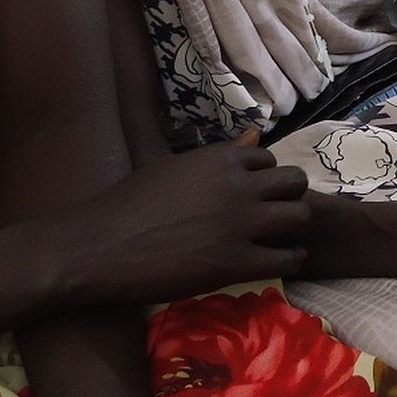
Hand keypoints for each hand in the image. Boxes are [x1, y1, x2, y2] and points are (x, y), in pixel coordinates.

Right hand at [56, 140, 310, 306]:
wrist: (97, 248)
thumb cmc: (126, 204)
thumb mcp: (174, 166)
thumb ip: (220, 155)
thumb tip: (256, 133)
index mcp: (221, 159)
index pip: (269, 159)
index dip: (265, 178)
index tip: (254, 194)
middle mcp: (238, 186)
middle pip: (295, 183)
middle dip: (289, 197)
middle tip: (275, 215)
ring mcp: (240, 224)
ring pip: (300, 216)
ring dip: (294, 228)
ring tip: (281, 239)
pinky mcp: (236, 262)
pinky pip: (287, 258)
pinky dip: (290, 259)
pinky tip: (277, 261)